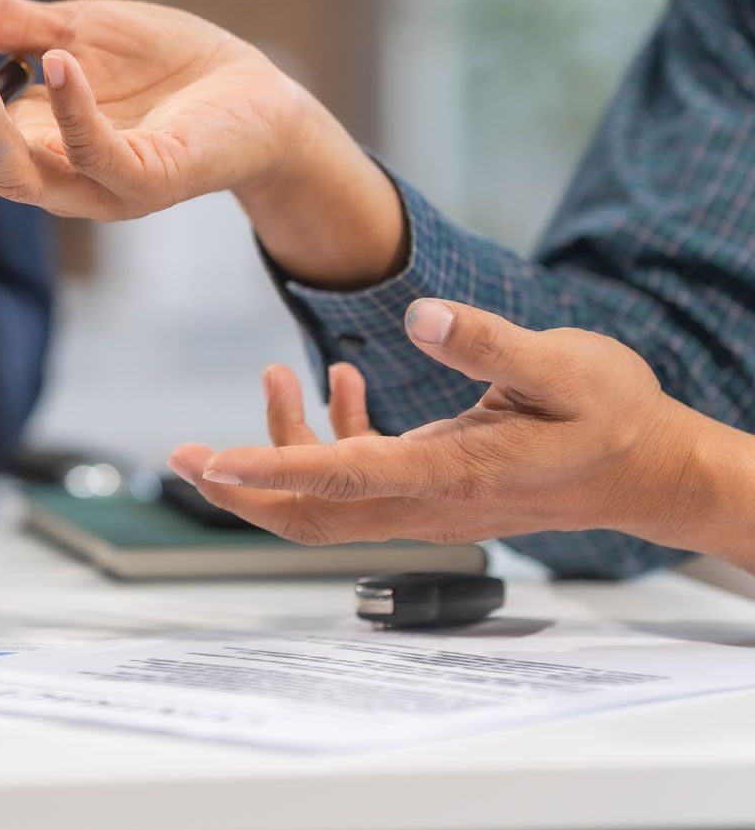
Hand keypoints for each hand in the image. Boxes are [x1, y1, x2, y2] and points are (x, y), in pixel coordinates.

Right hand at [0, 0, 408, 287]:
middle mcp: (56, 178)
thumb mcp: (66, 32)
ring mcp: (101, 186)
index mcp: (29, 147)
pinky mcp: (152, 179)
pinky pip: (101, 153)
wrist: (256, 93)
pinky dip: (74, 111)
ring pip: (26, 177)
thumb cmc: (160, 70)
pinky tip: (57, 63)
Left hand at [163, 300, 712, 550]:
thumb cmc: (613, 417)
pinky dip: (335, 433)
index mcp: (451, 474)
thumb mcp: (564, 366)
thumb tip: (420, 316)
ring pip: (329, 496)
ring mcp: (427, 502)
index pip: (340, 479)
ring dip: (284, 445)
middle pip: (312, 513)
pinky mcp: (431, 487)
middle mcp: (428, 501)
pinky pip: (361, 476)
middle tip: (179, 456)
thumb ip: (488, 342)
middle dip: (240, 488)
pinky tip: (340, 381)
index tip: (208, 464)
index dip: (268, 473)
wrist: (650, 470)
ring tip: (275, 375)